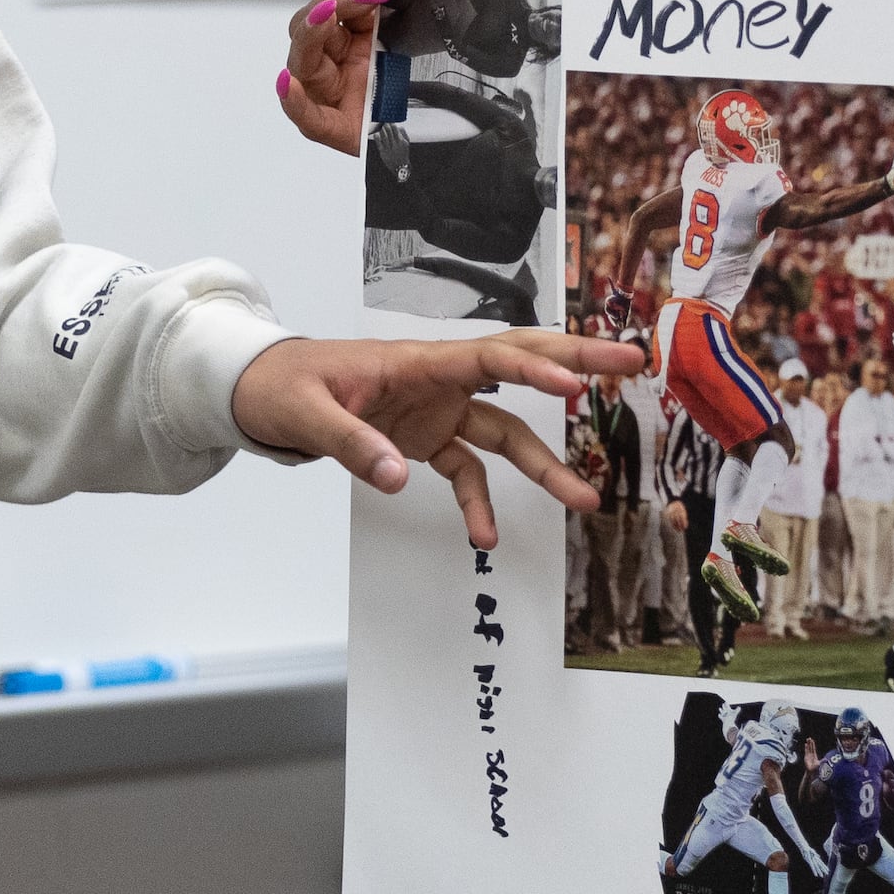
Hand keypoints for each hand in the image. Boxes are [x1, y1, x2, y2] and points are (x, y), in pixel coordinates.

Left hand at [230, 329, 646, 549]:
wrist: (260, 391)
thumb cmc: (282, 387)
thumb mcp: (307, 415)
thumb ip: (354, 445)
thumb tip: (400, 478)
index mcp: (416, 361)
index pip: (490, 357)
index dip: (536, 369)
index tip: (576, 386)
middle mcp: (439, 380)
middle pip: (522, 366)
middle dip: (577, 366)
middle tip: (632, 362)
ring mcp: (438, 409)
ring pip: (507, 430)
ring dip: (544, 463)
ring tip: (585, 499)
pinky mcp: (428, 437)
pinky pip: (468, 469)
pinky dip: (480, 502)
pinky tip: (486, 537)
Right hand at [275, 0, 419, 154]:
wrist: (447, 138)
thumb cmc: (426, 88)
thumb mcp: (425, 37)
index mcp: (356, 36)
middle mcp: (337, 61)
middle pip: (317, 21)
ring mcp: (331, 94)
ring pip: (303, 60)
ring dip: (314, 31)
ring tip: (330, 13)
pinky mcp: (336, 129)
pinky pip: (307, 118)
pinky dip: (294, 101)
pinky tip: (288, 84)